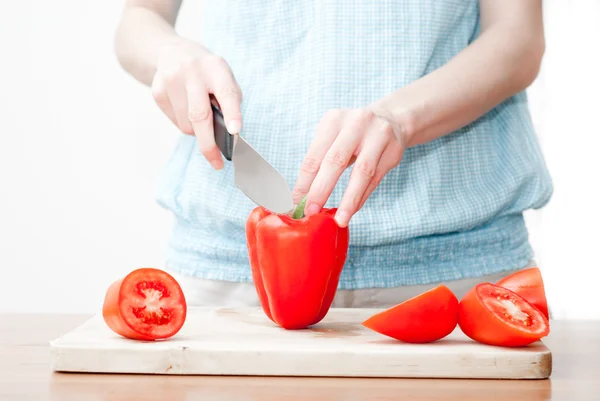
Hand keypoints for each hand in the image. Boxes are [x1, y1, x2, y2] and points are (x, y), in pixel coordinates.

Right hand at [151, 38, 241, 168]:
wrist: (170, 51)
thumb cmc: (205, 71)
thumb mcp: (222, 76)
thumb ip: (228, 100)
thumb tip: (228, 134)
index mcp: (215, 67)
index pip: (226, 92)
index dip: (232, 113)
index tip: (235, 131)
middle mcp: (192, 71)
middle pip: (200, 115)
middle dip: (209, 143)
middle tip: (216, 161)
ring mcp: (171, 80)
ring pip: (187, 125)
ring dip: (196, 131)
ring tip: (200, 116)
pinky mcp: (157, 91)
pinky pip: (175, 122)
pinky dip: (184, 124)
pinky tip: (185, 108)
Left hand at [292, 108, 405, 226]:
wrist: (390, 119)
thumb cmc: (352, 133)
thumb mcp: (333, 138)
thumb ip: (318, 163)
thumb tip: (302, 197)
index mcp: (333, 120)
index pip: (314, 156)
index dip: (304, 183)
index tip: (297, 204)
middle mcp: (356, 123)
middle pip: (335, 161)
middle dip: (321, 190)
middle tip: (312, 212)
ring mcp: (378, 135)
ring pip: (362, 172)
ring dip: (349, 200)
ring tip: (340, 219)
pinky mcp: (393, 150)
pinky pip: (375, 178)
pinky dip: (362, 196)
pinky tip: (353, 209)